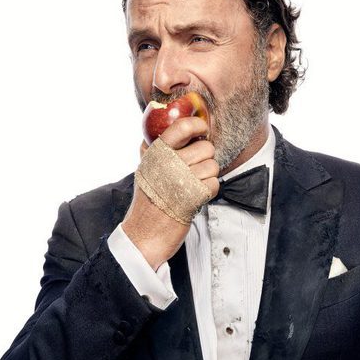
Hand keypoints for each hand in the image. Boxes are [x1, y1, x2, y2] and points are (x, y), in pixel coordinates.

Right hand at [122, 117, 219, 269]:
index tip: (201, 129)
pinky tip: (198, 195)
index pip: (182, 127)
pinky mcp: (194, 196)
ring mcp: (182, 180)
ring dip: (208, 176)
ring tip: (195, 184)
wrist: (144, 234)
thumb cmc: (146, 202)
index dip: (197, 125)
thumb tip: (160, 131)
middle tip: (197, 167)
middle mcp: (169, 163)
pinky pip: (215, 183)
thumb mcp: (144, 170)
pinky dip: (210, 190)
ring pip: (213, 165)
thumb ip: (152, 150)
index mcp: (156, 153)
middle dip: (206, 157)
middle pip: (205, 147)